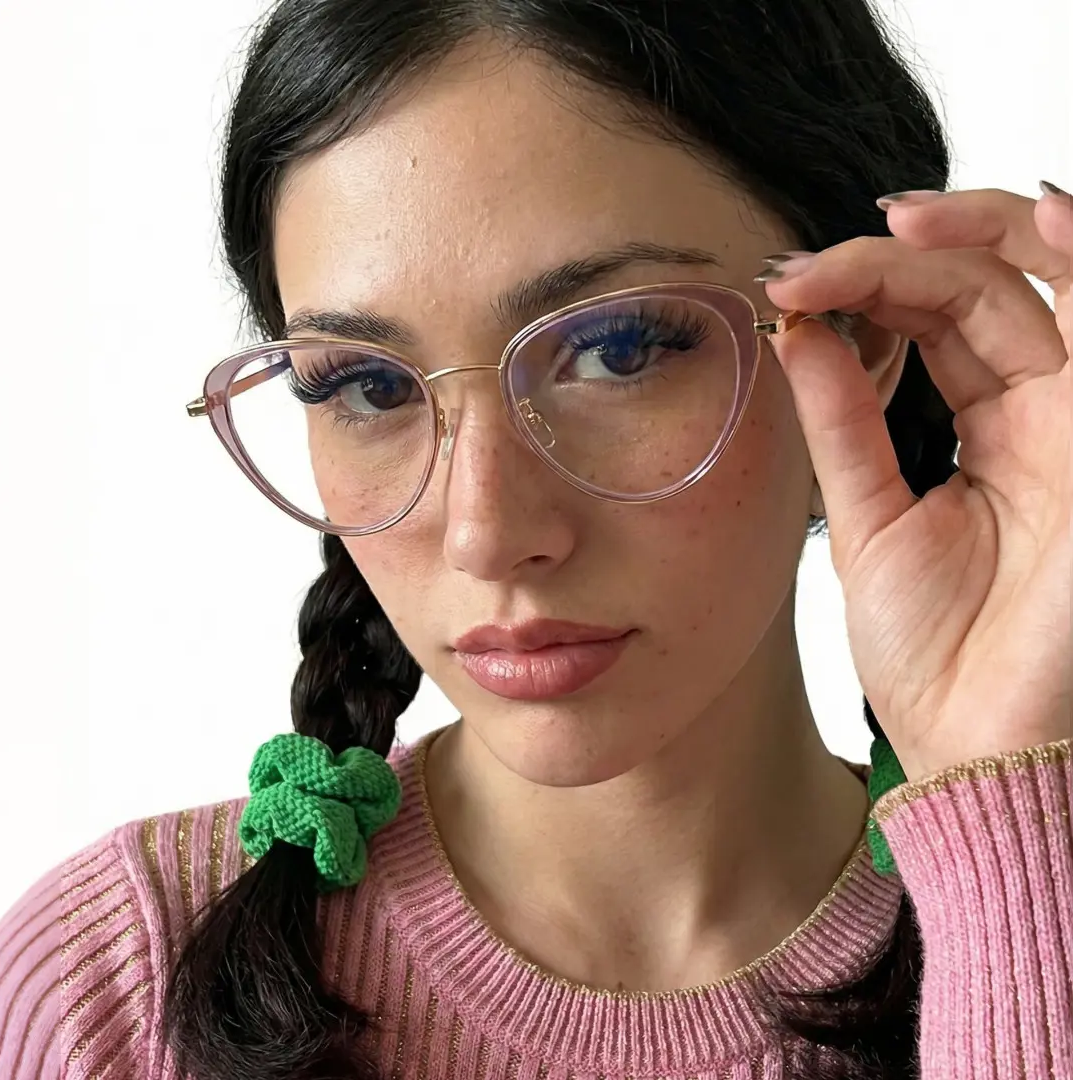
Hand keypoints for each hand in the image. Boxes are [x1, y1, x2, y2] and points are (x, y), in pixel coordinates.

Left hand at [760, 184, 1071, 781]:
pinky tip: (1040, 219)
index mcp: (989, 432)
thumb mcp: (868, 518)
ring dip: (983, 235)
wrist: (977, 749)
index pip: (942, 318)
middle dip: (905, 255)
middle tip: (817, 264)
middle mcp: (1045, 417)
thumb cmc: (934, 654)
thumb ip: (843, 424)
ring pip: (1048, 287)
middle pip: (988, 286)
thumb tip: (796, 334)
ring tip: (897, 221)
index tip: (787, 287)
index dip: (871, 286)